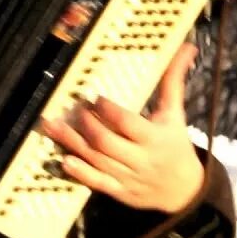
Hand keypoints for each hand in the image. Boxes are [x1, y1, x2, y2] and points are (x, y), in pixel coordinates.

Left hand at [40, 42, 205, 213]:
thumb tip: (186, 47)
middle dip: (86, 125)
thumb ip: (173, 81)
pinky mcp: (118, 191)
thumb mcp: (175, 114)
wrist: (184, 190)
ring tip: (50, 125)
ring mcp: (128, 177)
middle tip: (73, 109)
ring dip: (71, 142)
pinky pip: (96, 182)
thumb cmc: (175, 143)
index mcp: (155, 138)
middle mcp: (140, 159)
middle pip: (106, 142)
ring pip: (96, 160)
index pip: (127, 123)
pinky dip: (79, 172)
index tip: (94, 97)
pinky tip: (62, 159)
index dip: (108, 111)